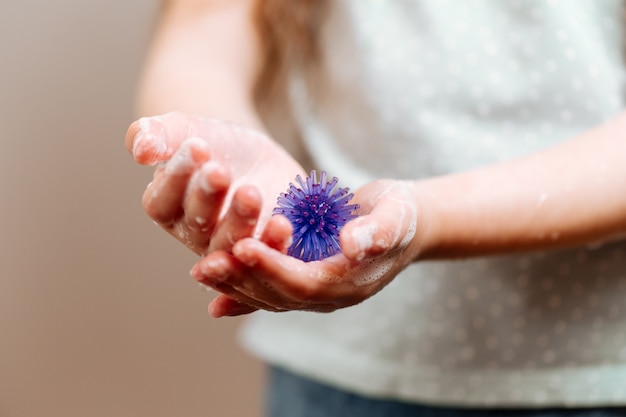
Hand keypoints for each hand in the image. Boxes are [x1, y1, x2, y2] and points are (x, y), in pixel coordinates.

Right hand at [125, 112, 304, 254]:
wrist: (253, 153)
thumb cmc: (210, 141)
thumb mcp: (182, 130)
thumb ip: (153, 136)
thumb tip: (140, 151)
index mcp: (168, 209)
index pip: (161, 202)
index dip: (175, 177)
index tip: (195, 146)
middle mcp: (196, 235)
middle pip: (196, 225)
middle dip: (207, 197)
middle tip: (219, 170)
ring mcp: (232, 246)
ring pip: (230, 244)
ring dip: (239, 221)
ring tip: (250, 192)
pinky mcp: (267, 248)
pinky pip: (267, 255)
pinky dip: (274, 243)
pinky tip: (281, 223)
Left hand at [190, 180, 421, 316]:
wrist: (405, 223)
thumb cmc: (401, 213)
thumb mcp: (396, 214)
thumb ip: (378, 230)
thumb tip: (353, 244)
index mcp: (351, 282)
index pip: (305, 281)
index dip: (273, 267)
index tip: (242, 247)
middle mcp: (331, 295)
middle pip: (279, 296)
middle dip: (242, 280)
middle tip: (203, 266)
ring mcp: (318, 291)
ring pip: (270, 297)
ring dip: (234, 286)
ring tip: (199, 272)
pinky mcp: (306, 280)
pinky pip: (271, 293)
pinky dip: (243, 297)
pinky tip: (214, 299)